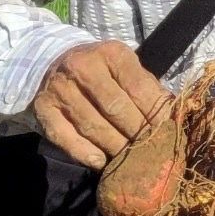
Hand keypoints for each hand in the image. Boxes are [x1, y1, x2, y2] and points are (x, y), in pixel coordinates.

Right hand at [35, 40, 168, 168]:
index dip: (155, 113)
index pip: (139, 88)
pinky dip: (88, 154)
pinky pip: (68, 139)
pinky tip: (103, 161)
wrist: (54, 62)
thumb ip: (148, 89)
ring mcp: (60, 89)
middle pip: (116, 109)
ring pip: (93, 127)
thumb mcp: (127, 69)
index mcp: (111, 54)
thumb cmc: (103, 71)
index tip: (165, 130)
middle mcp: (82, 67)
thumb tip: (171, 117)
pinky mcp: (43, 109)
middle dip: (136, 133)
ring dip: (115, 147)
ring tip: (130, 158)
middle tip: (149, 148)